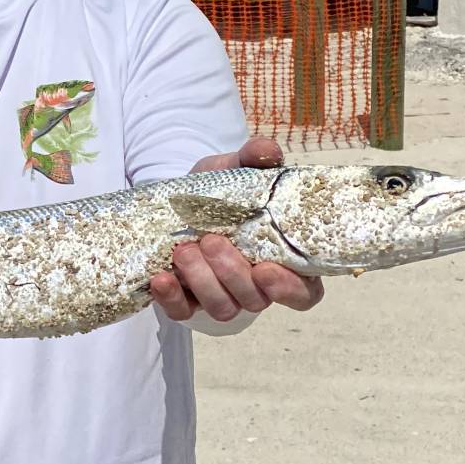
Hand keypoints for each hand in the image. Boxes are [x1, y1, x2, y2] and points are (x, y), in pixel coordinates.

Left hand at [148, 136, 325, 322]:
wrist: (180, 201)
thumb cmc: (224, 191)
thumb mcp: (237, 170)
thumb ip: (255, 159)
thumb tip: (266, 151)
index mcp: (283, 259)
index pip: (304, 292)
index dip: (289, 290)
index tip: (267, 270)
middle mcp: (257, 286)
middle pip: (256, 300)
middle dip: (232, 274)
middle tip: (211, 240)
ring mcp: (223, 297)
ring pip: (222, 308)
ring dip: (202, 282)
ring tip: (183, 250)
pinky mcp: (189, 302)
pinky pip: (183, 312)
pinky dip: (171, 298)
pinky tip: (161, 278)